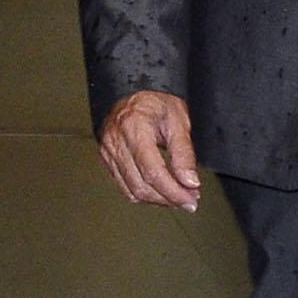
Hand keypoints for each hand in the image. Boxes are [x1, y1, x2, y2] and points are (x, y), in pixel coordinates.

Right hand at [99, 91, 200, 210]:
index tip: (190, 199)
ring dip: (158, 200)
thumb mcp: (179, 121)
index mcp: (134, 126)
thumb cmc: (157, 104)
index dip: (173, 191)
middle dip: (168, 198)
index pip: (153, 171)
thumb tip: (190, 182)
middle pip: (141, 185)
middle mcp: (116, 140)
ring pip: (132, 191)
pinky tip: (160, 192)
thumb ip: (184, 153)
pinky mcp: (107, 159)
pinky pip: (125, 187)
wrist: (136, 97)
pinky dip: (144, 195)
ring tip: (177, 196)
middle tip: (189, 199)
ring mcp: (108, 151)